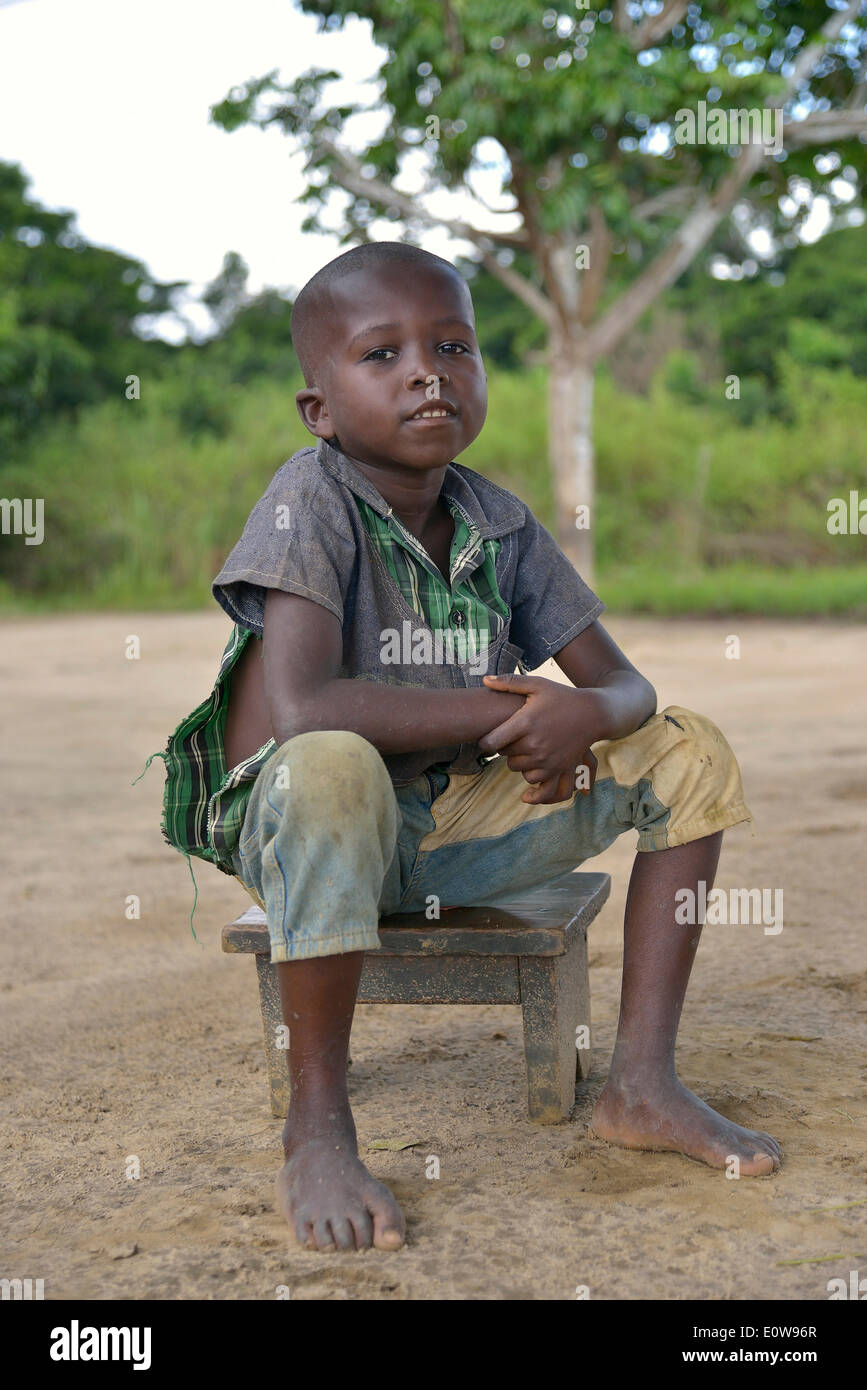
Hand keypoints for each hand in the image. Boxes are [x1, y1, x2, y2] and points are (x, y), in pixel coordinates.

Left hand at [479, 673, 600, 803]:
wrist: (594, 714)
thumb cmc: (562, 697)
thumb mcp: (538, 685)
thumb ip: (510, 682)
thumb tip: (484, 680)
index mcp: (525, 722)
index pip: (491, 742)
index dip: (485, 741)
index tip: (488, 738)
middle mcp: (535, 743)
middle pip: (503, 755)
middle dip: (503, 747)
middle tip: (512, 736)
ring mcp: (546, 759)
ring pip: (516, 767)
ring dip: (516, 759)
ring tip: (524, 745)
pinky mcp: (557, 769)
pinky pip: (532, 779)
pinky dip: (530, 771)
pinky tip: (532, 759)